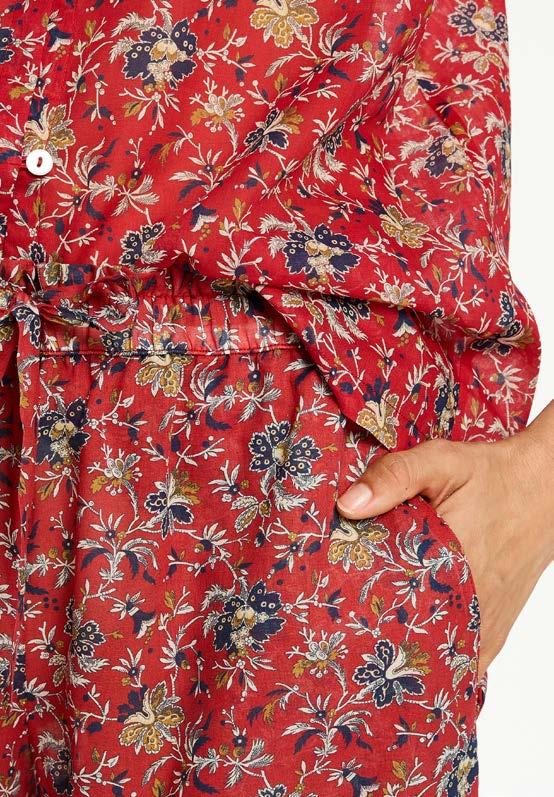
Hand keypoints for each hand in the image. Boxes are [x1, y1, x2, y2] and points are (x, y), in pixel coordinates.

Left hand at [336, 401, 553, 679]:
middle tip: (344, 630)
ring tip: (371, 646)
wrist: (545, 489)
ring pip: (438, 654)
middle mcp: (472, 602)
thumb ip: (393, 477)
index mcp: (451, 565)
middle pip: (411, 635)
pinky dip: (440, 661)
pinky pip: (465, 659)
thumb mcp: (440, 462)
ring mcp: (487, 621)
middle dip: (376, 633)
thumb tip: (347, 506)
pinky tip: (413, 655)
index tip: (332, 614)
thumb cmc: (491, 475)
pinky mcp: (496, 627)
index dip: (358, 611)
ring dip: (407, 650)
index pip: (391, 605)